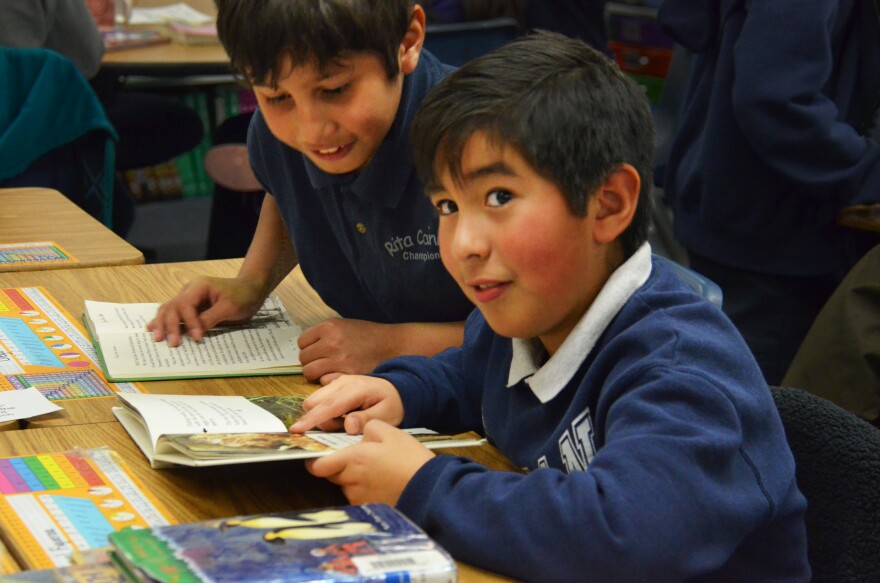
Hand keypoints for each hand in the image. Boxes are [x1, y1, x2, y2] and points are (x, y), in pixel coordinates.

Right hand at [146, 276, 265, 346]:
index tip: (197, 337)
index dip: (189, 322)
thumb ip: (211, 318)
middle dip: (170, 325)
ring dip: (162, 324)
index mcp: (199, 286)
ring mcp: (188, 298)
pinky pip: (174, 313)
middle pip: (172, 307)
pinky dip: (163, 321)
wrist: (250, 290)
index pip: (186, 305)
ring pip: (168, 309)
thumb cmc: (242, 296)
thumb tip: (194, 333)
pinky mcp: (190, 307)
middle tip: (173, 343)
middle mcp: (189, 290)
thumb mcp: (230, 307)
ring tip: (157, 338)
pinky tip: (152, 329)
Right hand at [289, 375, 402, 433]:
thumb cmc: (392, 404)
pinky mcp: (334, 383)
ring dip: (322, 415)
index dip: (312, 419)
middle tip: (341, 426)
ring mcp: (338, 381)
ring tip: (343, 420)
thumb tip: (348, 425)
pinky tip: (341, 414)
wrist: (397, 389)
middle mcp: (343, 382)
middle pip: (314, 402)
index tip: (296, 430)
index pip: (330, 405)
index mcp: (356, 389)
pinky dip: (324, 410)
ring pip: (314, 400)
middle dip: (320, 420)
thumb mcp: (386, 415)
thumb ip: (366, 420)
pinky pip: (319, 398)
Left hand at [297, 318, 397, 383]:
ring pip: (310, 372)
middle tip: (322, 363)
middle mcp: (332, 342)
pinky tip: (338, 377)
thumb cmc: (368, 335)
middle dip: (310, 361)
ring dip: (316, 373)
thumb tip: (306, 346)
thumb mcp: (345, 325)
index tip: (315, 351)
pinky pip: (324, 381)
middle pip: (304, 358)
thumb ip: (325, 334)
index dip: (308, 347)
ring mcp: (339, 360)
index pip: (302, 341)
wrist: (392, 345)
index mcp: (329, 327)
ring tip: (327, 372)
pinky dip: (328, 381)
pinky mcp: (347, 375)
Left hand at [305, 420, 433, 505]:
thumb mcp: (390, 432)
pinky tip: (379, 481)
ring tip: (372, 469)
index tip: (318, 454)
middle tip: (352, 457)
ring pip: (344, 485)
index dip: (314, 461)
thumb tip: (356, 431)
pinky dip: (363, 488)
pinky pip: (357, 496)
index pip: (318, 466)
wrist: (428, 487)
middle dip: (335, 466)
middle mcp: (351, 481)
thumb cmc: (409, 458)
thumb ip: (367, 427)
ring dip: (351, 477)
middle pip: (330, 475)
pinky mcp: (368, 507)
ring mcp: (359, 497)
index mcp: (353, 459)